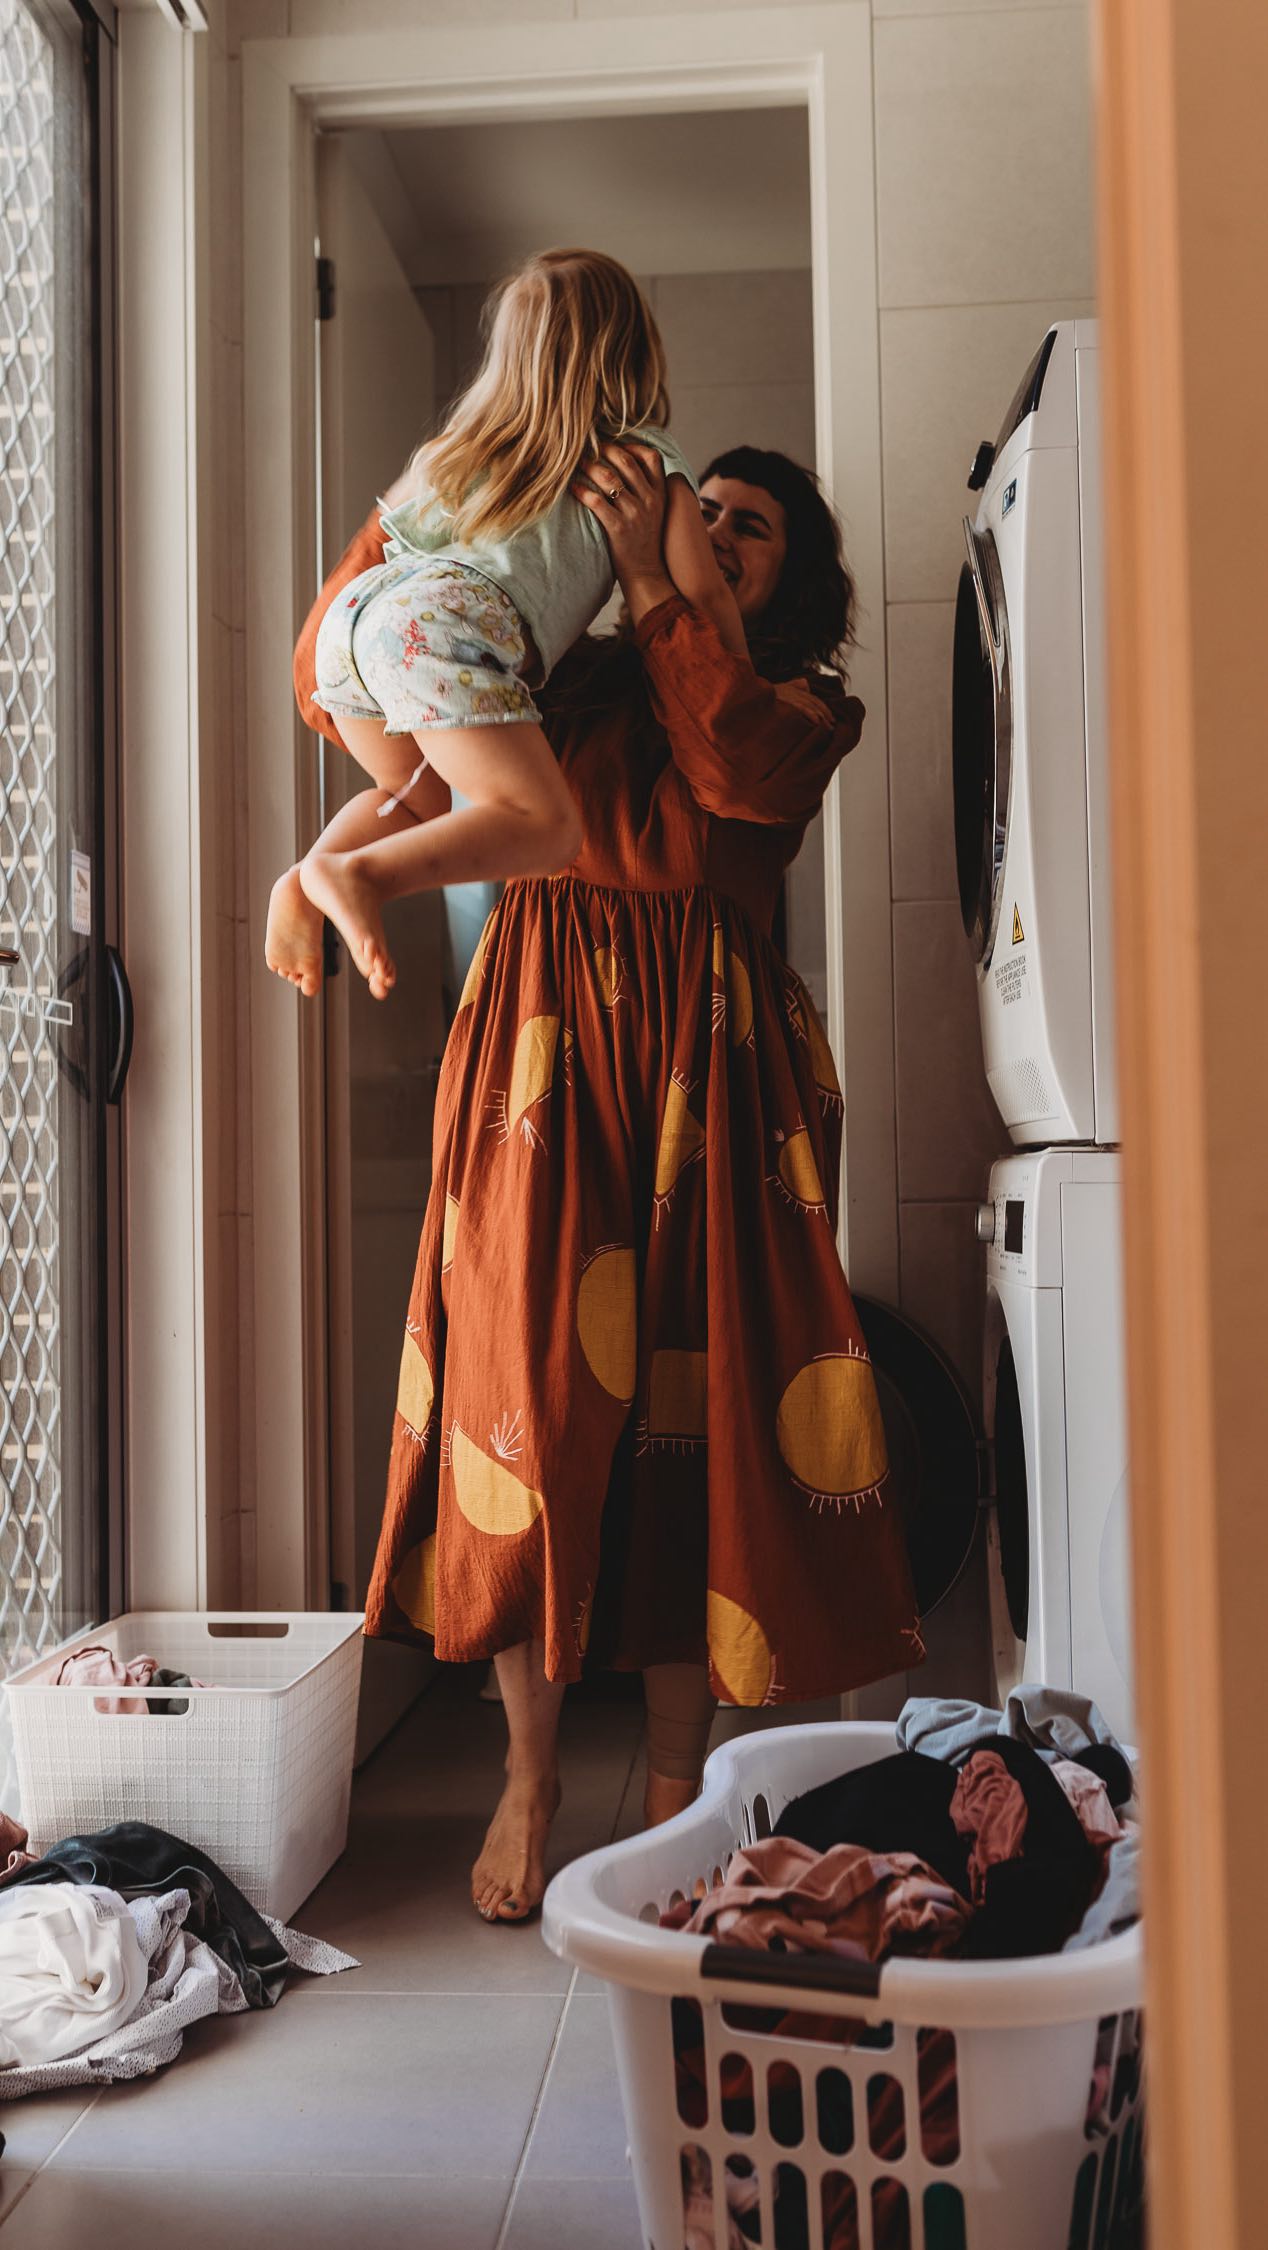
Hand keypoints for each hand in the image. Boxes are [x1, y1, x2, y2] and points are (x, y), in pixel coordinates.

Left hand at [571, 441, 675, 609]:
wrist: (646, 573)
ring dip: (590, 467)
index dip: (632, 445)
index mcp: (660, 494)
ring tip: (578, 463)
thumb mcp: (655, 511)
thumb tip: (627, 466)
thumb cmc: (645, 540)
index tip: (615, 444)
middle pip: (626, 462)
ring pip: (610, 479)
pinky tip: (573, 488)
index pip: (652, 457)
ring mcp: (635, 514)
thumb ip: (647, 489)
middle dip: (605, 449)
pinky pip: (597, 502)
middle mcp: (650, 500)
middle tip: (589, 447)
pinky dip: (582, 491)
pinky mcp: (619, 529)